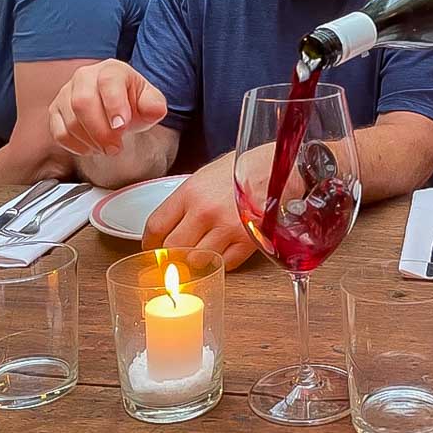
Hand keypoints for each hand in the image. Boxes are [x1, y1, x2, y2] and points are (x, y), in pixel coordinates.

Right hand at [48, 59, 166, 156]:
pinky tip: (92, 147)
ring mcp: (66, 93)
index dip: (114, 106)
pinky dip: (76, 146)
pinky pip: (59, 132)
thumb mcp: (149, 102)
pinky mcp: (56, 111)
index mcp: (111, 70)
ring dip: (90, 141)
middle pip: (82, 102)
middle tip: (115, 147)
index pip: (108, 82)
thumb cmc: (132, 103)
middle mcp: (85, 77)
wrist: (117, 108)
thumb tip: (154, 110)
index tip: (122, 127)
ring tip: (107, 148)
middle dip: (100, 131)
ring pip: (70, 120)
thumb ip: (154, 105)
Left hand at [142, 152, 259, 270]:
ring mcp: (227, 228)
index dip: (151, 243)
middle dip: (172, 254)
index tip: (153, 248)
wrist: (281, 167)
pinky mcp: (248, 241)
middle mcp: (205, 211)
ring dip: (198, 258)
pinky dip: (222, 261)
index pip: (156, 226)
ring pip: (196, 260)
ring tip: (204, 248)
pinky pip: (225, 264)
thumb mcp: (206, 176)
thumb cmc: (245, 168)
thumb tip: (170, 226)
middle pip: (173, 248)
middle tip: (175, 255)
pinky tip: (225, 248)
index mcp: (190, 192)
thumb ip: (186, 202)